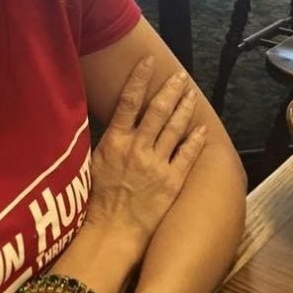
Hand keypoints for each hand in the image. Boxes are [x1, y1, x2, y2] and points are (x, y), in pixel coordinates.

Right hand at [86, 56, 206, 256]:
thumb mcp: (90, 161)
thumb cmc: (95, 199)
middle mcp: (137, 148)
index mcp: (114, 140)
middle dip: (170, 89)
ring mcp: (156, 164)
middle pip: (157, 110)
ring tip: (191, 93)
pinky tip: (201, 128)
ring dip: (184, 108)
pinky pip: (186, 156)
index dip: (140, 78)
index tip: (149, 61)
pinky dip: (195, 140)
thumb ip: (102, 138)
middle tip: (181, 76)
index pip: (128, 100)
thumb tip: (104, 118)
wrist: (110, 231)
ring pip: (174, 128)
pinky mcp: (171, 182)